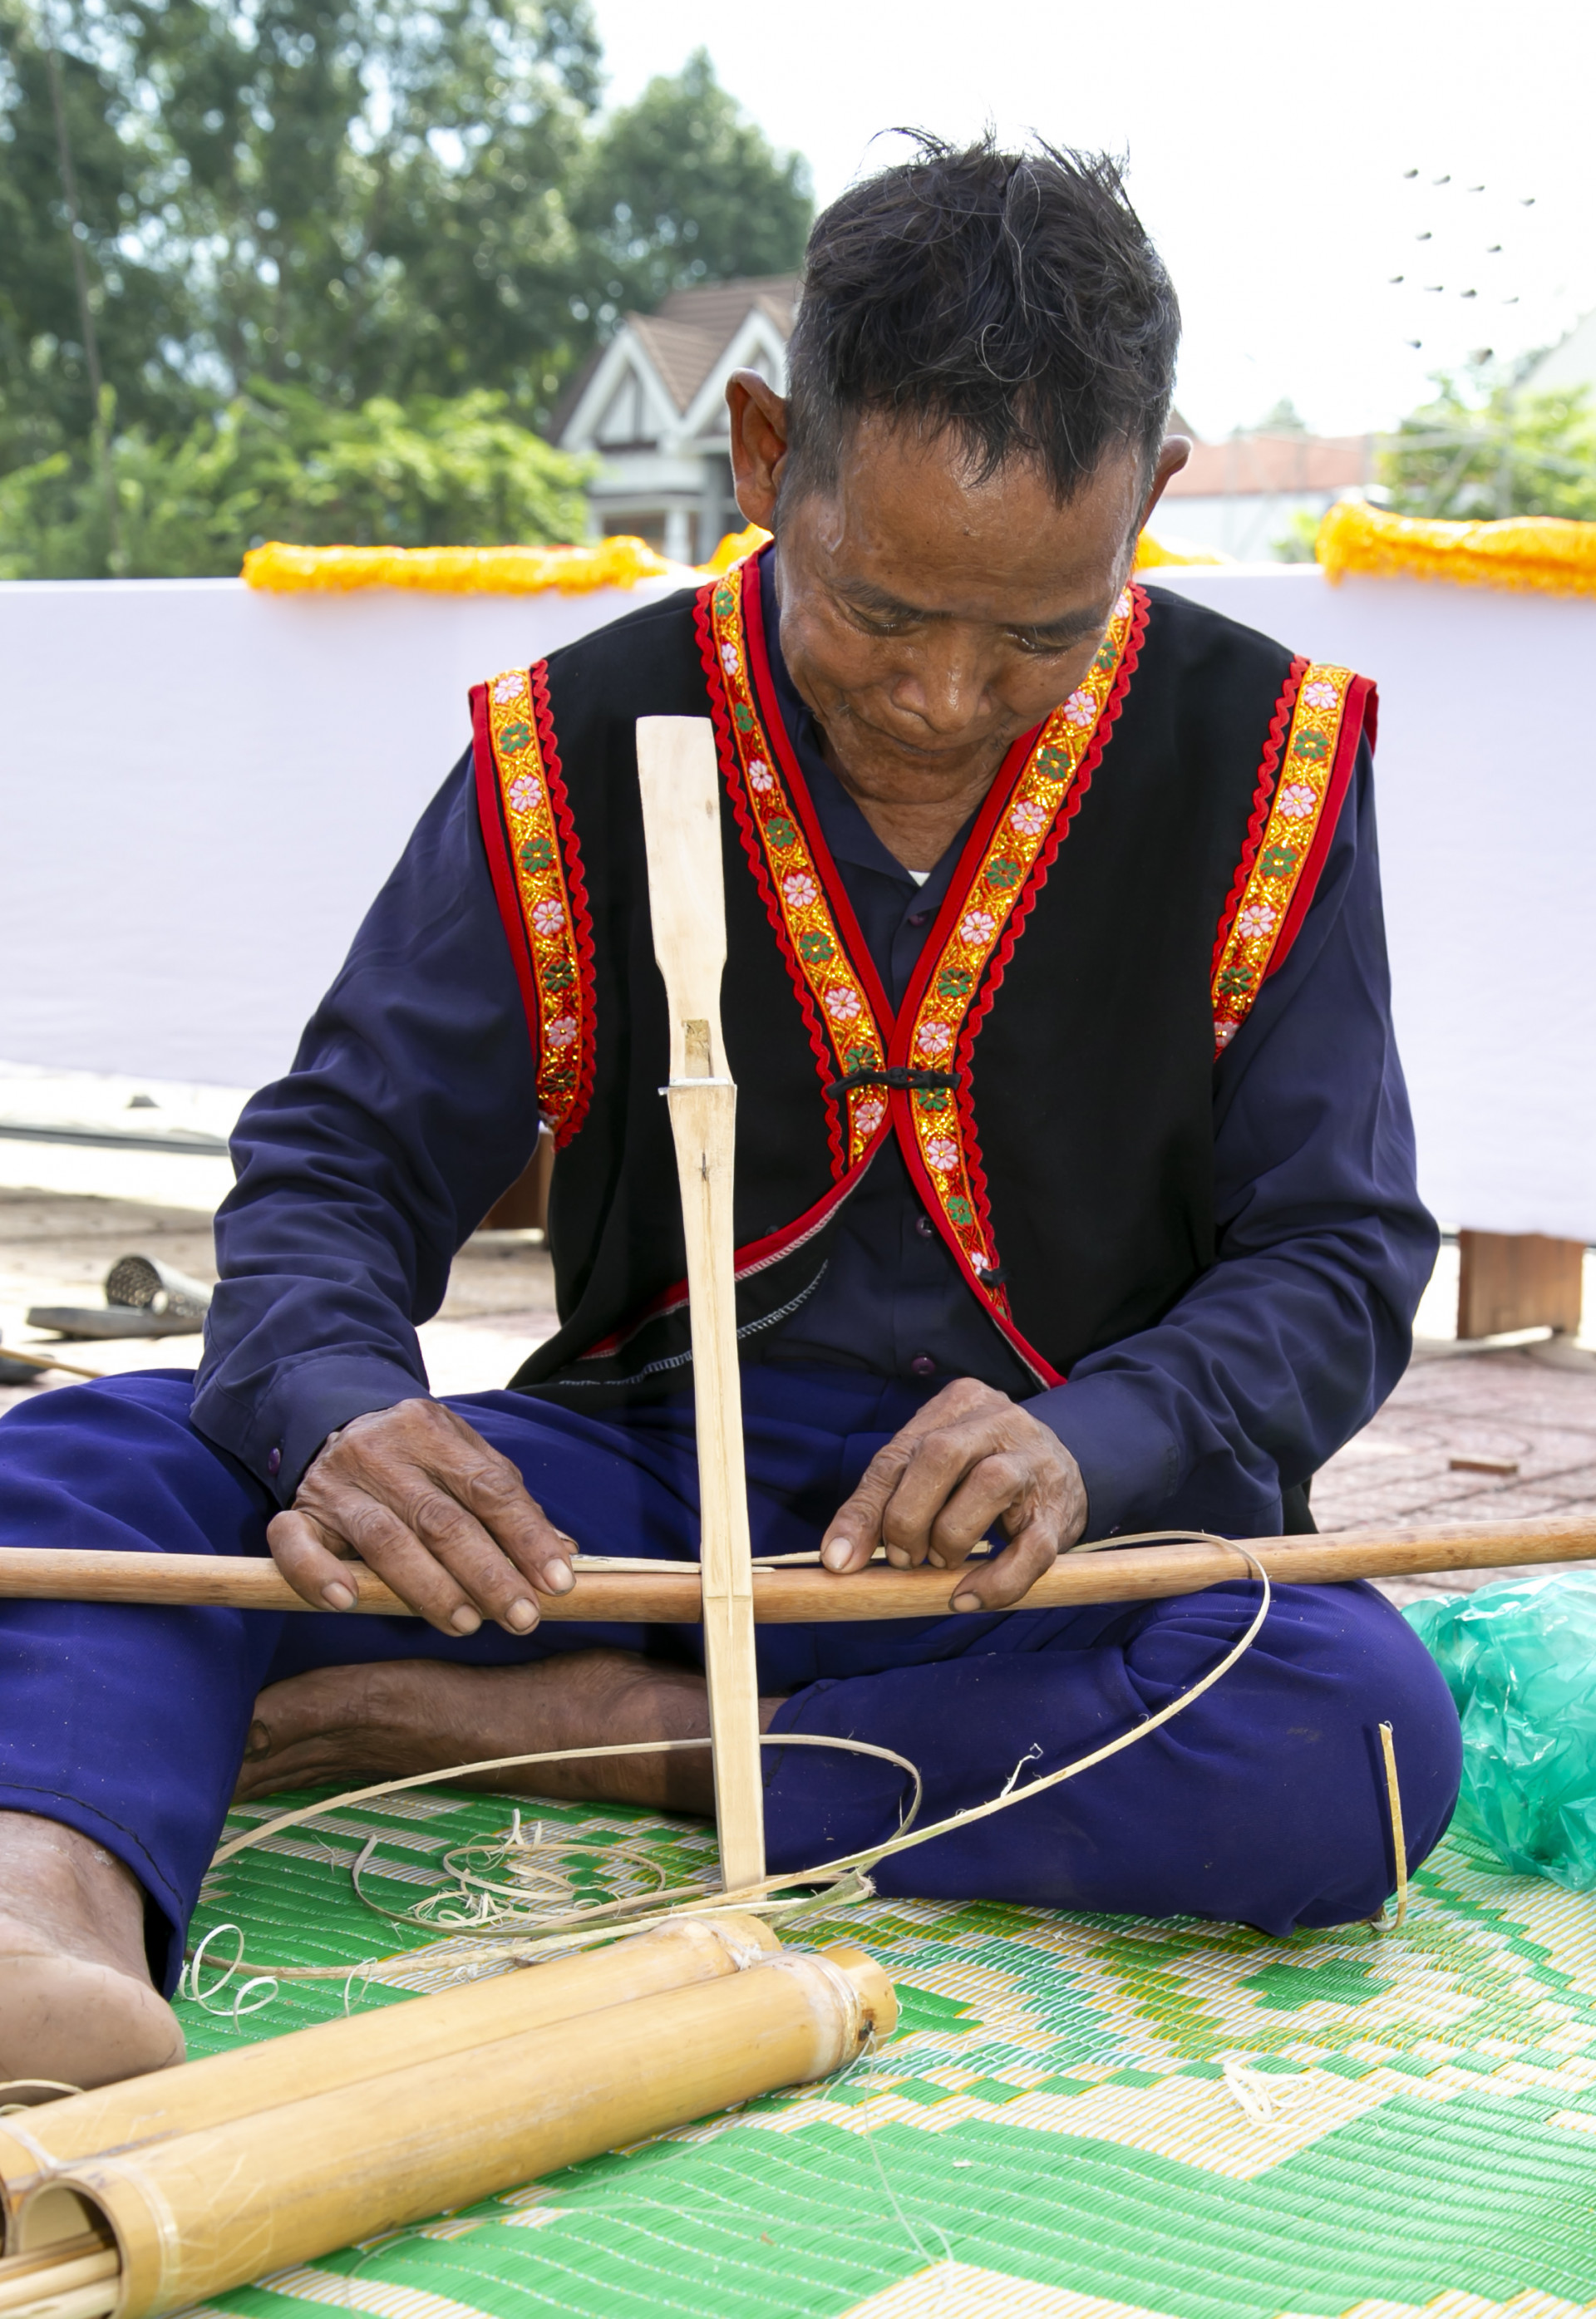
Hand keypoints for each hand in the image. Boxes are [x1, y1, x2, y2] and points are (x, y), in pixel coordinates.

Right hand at [267, 1400, 575, 1636]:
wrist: (330, 1418)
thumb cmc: (414, 1457)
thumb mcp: (464, 1462)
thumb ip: (509, 1504)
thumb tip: (566, 1553)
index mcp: (433, 1432)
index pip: (489, 1487)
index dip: (527, 1537)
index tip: (558, 1582)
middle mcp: (382, 1453)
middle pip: (441, 1519)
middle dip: (488, 1573)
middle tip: (522, 1617)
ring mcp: (335, 1483)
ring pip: (384, 1538)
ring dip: (428, 1587)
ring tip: (465, 1623)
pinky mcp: (296, 1512)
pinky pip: (295, 1544)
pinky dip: (317, 1574)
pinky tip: (347, 1603)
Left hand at [818, 1378, 1086, 1611]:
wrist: (1066, 1471)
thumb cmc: (979, 1471)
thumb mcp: (929, 1471)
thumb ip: (883, 1503)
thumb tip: (837, 1558)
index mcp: (957, 1404)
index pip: (896, 1455)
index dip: (864, 1512)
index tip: (842, 1559)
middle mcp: (998, 1421)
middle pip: (941, 1454)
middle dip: (908, 1517)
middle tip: (902, 1558)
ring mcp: (1034, 1461)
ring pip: (990, 1483)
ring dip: (951, 1537)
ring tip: (942, 1561)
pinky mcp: (1058, 1510)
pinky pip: (1032, 1549)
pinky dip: (997, 1581)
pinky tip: (971, 1597)